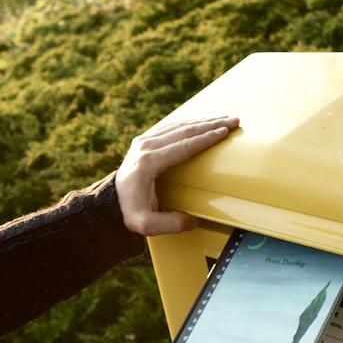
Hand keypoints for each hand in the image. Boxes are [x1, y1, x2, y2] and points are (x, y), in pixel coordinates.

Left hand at [116, 113, 239, 235]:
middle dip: (212, 124)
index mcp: (148, 163)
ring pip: (179, 125)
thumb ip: (171, 224)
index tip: (224, 132)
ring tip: (224, 118)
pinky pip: (171, 127)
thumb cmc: (129, 212)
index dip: (206, 138)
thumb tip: (193, 220)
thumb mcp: (147, 224)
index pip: (184, 146)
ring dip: (204, 121)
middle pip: (184, 130)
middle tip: (233, 120)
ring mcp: (144, 141)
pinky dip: (190, 123)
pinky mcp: (144, 141)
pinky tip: (203, 122)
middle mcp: (145, 147)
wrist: (110, 202)